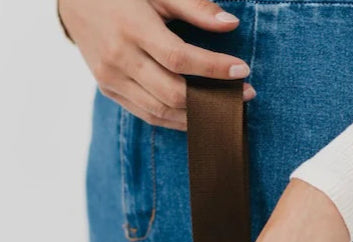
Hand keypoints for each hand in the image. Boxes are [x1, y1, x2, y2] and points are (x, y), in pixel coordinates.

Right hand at [59, 0, 254, 129]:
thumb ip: (194, 6)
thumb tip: (231, 24)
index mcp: (133, 28)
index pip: (180, 59)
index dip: (214, 69)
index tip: (242, 71)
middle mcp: (120, 58)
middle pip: (172, 93)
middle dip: (212, 99)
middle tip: (243, 96)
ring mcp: (111, 79)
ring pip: (160, 112)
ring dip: (196, 116)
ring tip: (224, 110)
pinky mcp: (109, 90)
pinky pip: (147, 114)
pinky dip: (175, 119)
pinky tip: (196, 114)